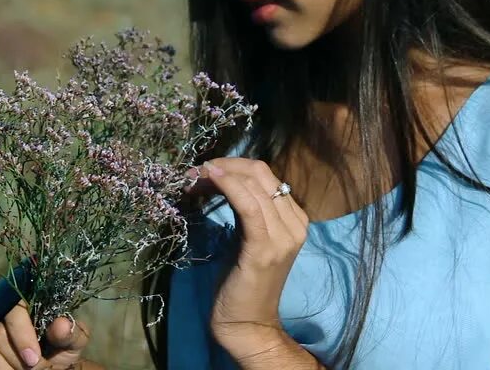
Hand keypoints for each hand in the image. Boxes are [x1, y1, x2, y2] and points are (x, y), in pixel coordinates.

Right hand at [0, 296, 90, 369]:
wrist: (44, 367)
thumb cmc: (58, 351)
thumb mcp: (71, 343)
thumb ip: (70, 334)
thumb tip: (62, 325)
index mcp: (21, 301)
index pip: (14, 309)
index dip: (22, 335)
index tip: (34, 359)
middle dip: (16, 357)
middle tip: (32, 369)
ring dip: (3, 368)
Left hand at [185, 158, 309, 345]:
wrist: (247, 324)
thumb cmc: (242, 282)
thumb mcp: (248, 238)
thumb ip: (247, 210)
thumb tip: (223, 180)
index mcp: (295, 219)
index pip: (267, 176)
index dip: (234, 165)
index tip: (205, 170)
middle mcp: (295, 224)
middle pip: (261, 173)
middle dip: (226, 164)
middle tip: (197, 171)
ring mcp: (283, 236)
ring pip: (254, 184)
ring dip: (220, 173)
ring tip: (194, 176)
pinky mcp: (264, 248)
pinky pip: (249, 205)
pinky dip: (229, 186)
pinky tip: (210, 179)